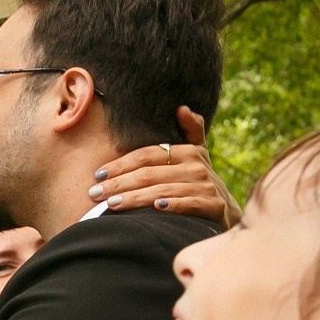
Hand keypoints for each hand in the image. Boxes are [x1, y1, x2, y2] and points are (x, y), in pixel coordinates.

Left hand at [90, 126, 239, 227]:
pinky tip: (155, 208)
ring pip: (163, 190)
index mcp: (188, 151)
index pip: (146, 155)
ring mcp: (206, 186)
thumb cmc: (198, 182)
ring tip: (111, 205)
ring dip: (135, 198)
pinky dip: (172, 206)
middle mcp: (197, 166)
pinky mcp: (214, 206)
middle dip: (119, 184)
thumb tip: (182, 108)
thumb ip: (190, 131)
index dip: (120, 164)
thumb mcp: (196, 154)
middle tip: (95, 193)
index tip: (97, 175)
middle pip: (150, 174)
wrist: (225, 211)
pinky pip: (189, 205)